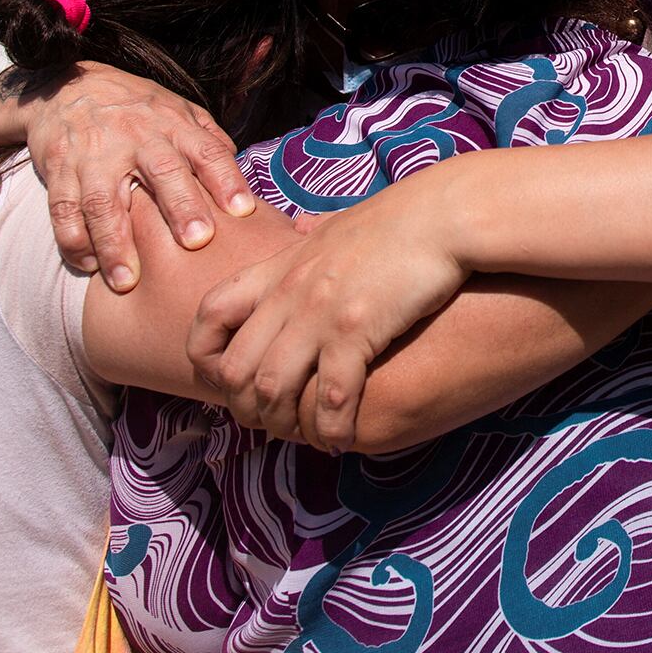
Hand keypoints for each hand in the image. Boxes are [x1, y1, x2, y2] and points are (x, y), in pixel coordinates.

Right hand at [23, 62, 256, 289]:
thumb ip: (208, 140)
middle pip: (161, 172)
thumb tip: (240, 177)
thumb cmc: (135, 108)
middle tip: (196, 242)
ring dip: (113, 243)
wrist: (68, 87)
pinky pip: (62, 208)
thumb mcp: (177, 110)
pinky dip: (72, 239)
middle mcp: (136, 137)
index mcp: (172, 124)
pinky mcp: (59, 169)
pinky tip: (87, 264)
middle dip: (180, 207)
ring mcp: (95, 154)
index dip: (226, 178)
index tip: (242, 210)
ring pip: (103, 200)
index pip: (206, 150)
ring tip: (127, 280)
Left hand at [190, 169, 470, 448]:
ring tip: (305, 437)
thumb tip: (300, 226)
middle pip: (235, 367)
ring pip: (272, 388)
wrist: (445, 213)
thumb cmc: (401, 219)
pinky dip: (330, 428)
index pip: (210, 313)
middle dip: (244, 408)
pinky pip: (329, 396)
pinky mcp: (356, 329)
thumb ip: (313, 233)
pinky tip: (341, 439)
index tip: (228, 379)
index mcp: (282, 268)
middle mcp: (290, 292)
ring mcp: (320, 312)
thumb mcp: (341, 222)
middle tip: (269, 424)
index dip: (206, 355)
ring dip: (283, 424)